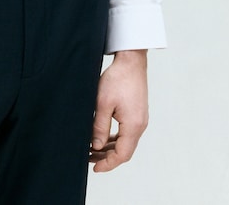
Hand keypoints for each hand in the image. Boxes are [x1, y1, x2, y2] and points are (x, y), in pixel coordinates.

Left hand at [89, 49, 148, 171]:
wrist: (131, 60)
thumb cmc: (118, 78)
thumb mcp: (103, 103)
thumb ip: (99, 127)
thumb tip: (96, 146)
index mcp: (133, 125)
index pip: (122, 155)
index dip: (108, 164)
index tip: (94, 168)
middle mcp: (140, 125)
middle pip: (125, 151)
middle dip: (107, 158)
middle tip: (89, 159)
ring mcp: (140, 119)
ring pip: (125, 142)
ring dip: (110, 148)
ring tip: (92, 149)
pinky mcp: (137, 113)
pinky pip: (127, 133)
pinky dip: (115, 138)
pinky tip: (102, 137)